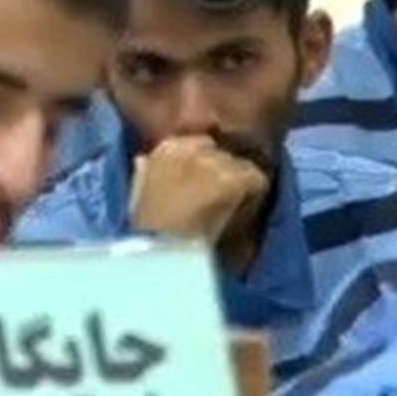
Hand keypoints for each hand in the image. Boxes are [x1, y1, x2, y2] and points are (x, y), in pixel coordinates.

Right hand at [130, 135, 268, 270]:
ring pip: (244, 167)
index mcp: (167, 149)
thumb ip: (145, 172)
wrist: (162, 251)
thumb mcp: (138, 194)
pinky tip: (239, 216)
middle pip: (225, 155)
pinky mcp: (233, 179)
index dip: (209, 169)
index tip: (207, 190)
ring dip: (241, 187)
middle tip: (221, 203)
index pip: (202, 144)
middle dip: (226, 176)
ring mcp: (215, 162)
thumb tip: (143, 160)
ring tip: (230, 213)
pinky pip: (258, 182)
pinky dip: (254, 199)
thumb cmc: (148, 230)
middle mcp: (192, 148)